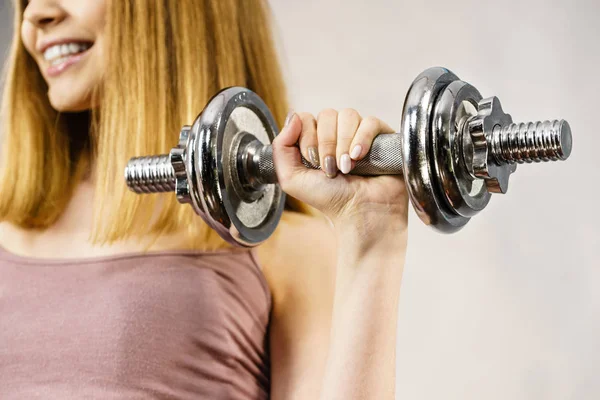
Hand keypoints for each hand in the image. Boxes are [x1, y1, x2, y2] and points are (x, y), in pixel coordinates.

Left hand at [271, 109, 408, 233]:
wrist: (360, 212)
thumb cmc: (329, 199)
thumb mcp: (291, 179)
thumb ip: (281, 148)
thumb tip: (293, 116)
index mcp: (315, 139)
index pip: (306, 118)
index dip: (307, 137)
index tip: (313, 162)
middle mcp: (337, 133)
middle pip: (327, 114)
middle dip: (326, 144)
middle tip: (330, 169)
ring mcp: (359, 133)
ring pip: (348, 115)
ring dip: (343, 143)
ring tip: (347, 167)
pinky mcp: (381, 136)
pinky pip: (370, 122)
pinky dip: (362, 139)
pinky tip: (359, 157)